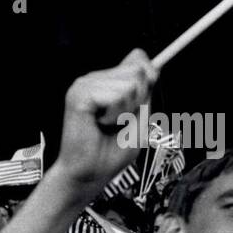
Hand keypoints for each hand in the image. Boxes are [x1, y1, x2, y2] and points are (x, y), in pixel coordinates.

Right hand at [55, 50, 157, 195]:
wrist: (89, 175)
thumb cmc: (110, 154)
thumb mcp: (139, 121)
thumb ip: (145, 95)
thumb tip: (152, 69)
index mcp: (106, 82)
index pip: (137, 58)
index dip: (150, 74)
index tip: (144, 99)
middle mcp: (94, 79)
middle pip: (138, 70)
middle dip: (139, 100)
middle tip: (119, 120)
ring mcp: (84, 85)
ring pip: (130, 84)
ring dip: (126, 112)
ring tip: (107, 124)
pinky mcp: (79, 95)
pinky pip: (116, 96)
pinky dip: (115, 115)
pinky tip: (99, 123)